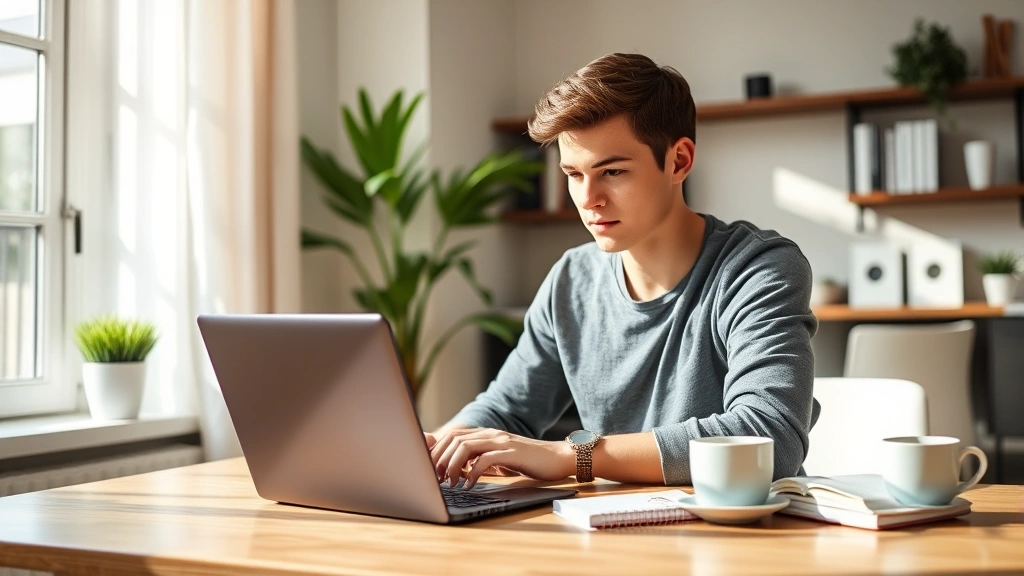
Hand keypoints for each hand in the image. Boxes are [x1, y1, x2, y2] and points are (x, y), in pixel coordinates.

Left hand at [430, 428, 575, 488]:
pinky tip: (470, 484)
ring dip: (452, 466)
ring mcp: (501, 441)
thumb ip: (480, 459)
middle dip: (439, 459)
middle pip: (454, 439)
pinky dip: (473, 472)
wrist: (557, 458)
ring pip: (465, 447)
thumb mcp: (499, 458)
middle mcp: (490, 434)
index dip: (437, 451)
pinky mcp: (511, 452)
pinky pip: (485, 459)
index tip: (429, 469)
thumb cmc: (528, 461)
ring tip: (450, 482)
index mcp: (486, 434)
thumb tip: (455, 471)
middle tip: (435, 479)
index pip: (453, 436)